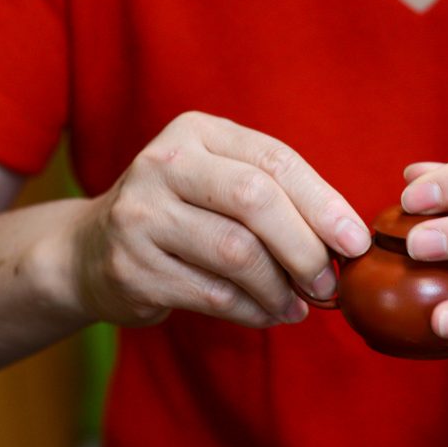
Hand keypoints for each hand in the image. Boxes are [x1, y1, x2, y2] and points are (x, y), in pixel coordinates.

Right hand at [72, 112, 370, 327]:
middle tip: (330, 282)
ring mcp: (141, 216)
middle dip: (305, 247)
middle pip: (254, 200)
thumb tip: (347, 242)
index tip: (356, 242)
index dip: (323, 203)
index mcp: (197, 132)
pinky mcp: (133, 268)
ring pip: (236, 254)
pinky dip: (254, 311)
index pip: (274, 160)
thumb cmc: (181, 215)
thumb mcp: (220, 183)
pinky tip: (271, 314)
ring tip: (301, 305)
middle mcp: (163, 164)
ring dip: (281, 288)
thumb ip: (277, 197)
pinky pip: (214, 295)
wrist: (91, 250)